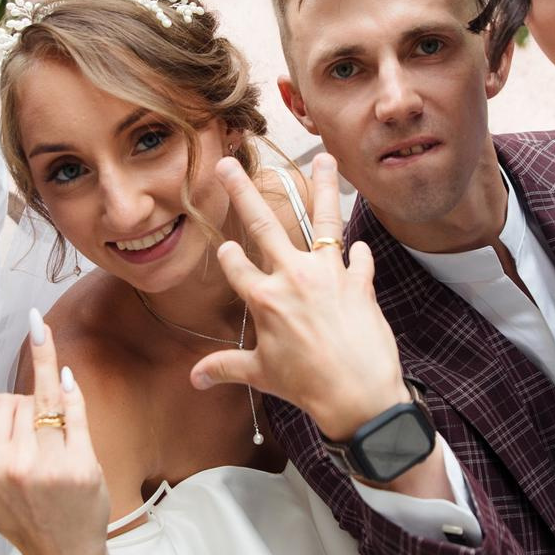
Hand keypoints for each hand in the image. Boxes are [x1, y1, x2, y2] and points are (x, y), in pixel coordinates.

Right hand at [0, 316, 111, 554]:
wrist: (62, 554)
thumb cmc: (16, 520)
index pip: (0, 403)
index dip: (10, 412)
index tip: (17, 436)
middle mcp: (17, 464)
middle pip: (26, 399)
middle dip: (32, 411)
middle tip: (39, 448)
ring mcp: (52, 464)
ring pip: (51, 400)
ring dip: (56, 403)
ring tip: (58, 421)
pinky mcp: (83, 464)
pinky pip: (77, 411)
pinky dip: (74, 392)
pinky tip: (69, 378)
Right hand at [188, 154, 408, 440]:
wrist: (358, 396)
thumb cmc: (306, 386)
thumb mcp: (261, 373)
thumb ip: (226, 367)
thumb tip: (194, 379)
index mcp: (264, 298)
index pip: (236, 264)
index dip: (229, 255)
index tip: (227, 247)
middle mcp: (294, 277)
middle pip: (264, 224)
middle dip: (241, 191)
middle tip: (229, 164)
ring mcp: (329, 276)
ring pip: (325, 220)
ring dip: (323, 186)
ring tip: (324, 158)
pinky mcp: (360, 283)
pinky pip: (359, 258)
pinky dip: (357, 252)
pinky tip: (356, 245)